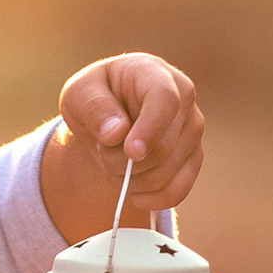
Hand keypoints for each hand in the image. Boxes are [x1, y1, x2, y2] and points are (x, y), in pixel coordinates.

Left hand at [41, 51, 204, 238]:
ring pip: (165, 174)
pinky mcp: (193, 158)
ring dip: (130, 181)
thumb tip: (116, 133)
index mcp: (154, 73)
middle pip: (162, 146)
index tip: (131, 151)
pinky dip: (148, 198)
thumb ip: (94, 107)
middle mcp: (183, 98)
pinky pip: (175, 192)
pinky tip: (132, 189)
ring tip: (114, 164)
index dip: (150, 128)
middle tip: (103, 153)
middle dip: (123, 162)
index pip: (165, 100)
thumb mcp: (79, 94)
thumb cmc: (95, 98)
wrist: (110, 116)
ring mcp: (193, 130)